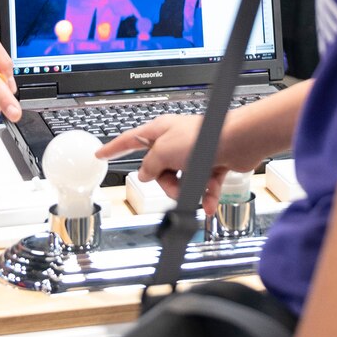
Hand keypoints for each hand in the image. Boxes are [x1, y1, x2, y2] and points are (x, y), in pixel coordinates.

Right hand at [96, 111, 267, 216]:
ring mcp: (194, 153)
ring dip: (186, 189)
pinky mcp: (211, 163)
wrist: (237, 141)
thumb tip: (145, 173)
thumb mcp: (164, 152)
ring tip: (196, 187)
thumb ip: (150, 165)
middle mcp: (175, 141)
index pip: (130, 139)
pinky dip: (205, 195)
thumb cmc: (202, 137)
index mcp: (160, 131)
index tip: (100, 155)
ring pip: (180, 181)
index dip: (113, 148)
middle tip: (172, 182)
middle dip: (165, 182)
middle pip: (158, 169)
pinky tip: (207, 204)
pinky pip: (202, 186)